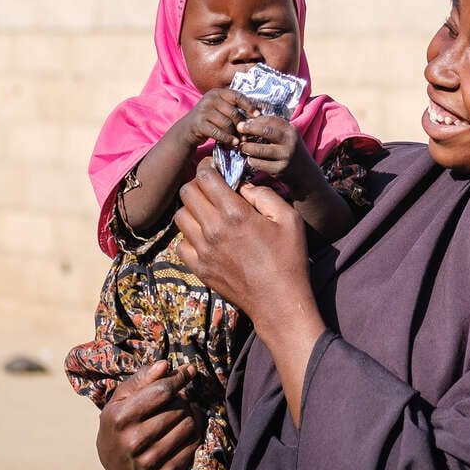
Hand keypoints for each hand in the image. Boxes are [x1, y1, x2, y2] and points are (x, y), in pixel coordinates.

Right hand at [95, 360, 204, 469]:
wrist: (113, 461)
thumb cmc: (119, 420)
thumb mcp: (122, 396)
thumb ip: (143, 378)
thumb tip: (165, 365)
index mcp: (121, 418)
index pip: (162, 391)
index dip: (179, 378)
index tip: (188, 371)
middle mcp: (134, 441)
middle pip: (178, 407)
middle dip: (182, 397)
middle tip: (178, 397)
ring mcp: (149, 460)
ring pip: (188, 425)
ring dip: (190, 413)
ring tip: (181, 411)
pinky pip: (193, 444)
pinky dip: (194, 431)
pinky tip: (184, 426)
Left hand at [175, 160, 328, 427]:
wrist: (279, 302)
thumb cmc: (289, 258)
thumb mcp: (289, 218)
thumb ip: (265, 194)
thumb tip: (243, 186)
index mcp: (235, 213)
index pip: (205, 177)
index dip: (210, 167)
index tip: (217, 168)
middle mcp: (213, 229)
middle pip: (187, 192)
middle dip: (199, 184)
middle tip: (213, 188)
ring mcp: (202, 250)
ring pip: (180, 215)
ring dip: (192, 208)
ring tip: (209, 212)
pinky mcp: (198, 267)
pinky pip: (181, 242)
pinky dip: (190, 235)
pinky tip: (207, 236)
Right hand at [176, 89, 257, 150]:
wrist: (187, 129)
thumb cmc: (210, 119)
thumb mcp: (220, 109)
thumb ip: (234, 109)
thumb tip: (257, 116)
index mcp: (217, 93)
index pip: (237, 96)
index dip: (249, 106)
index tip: (258, 115)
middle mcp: (209, 99)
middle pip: (234, 113)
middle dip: (242, 125)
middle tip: (247, 135)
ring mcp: (203, 111)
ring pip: (227, 124)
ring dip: (235, 134)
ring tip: (240, 141)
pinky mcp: (199, 124)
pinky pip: (218, 132)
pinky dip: (227, 139)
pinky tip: (233, 143)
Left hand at [236, 115, 321, 193]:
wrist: (304, 172)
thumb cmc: (289, 149)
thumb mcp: (286, 135)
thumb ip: (271, 127)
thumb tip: (247, 121)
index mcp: (291, 130)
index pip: (270, 120)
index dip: (255, 120)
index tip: (244, 122)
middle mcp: (290, 142)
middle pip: (266, 131)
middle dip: (250, 129)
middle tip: (239, 129)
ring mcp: (285, 156)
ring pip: (260, 150)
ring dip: (247, 147)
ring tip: (242, 146)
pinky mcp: (279, 170)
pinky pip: (259, 164)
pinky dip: (251, 160)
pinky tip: (250, 158)